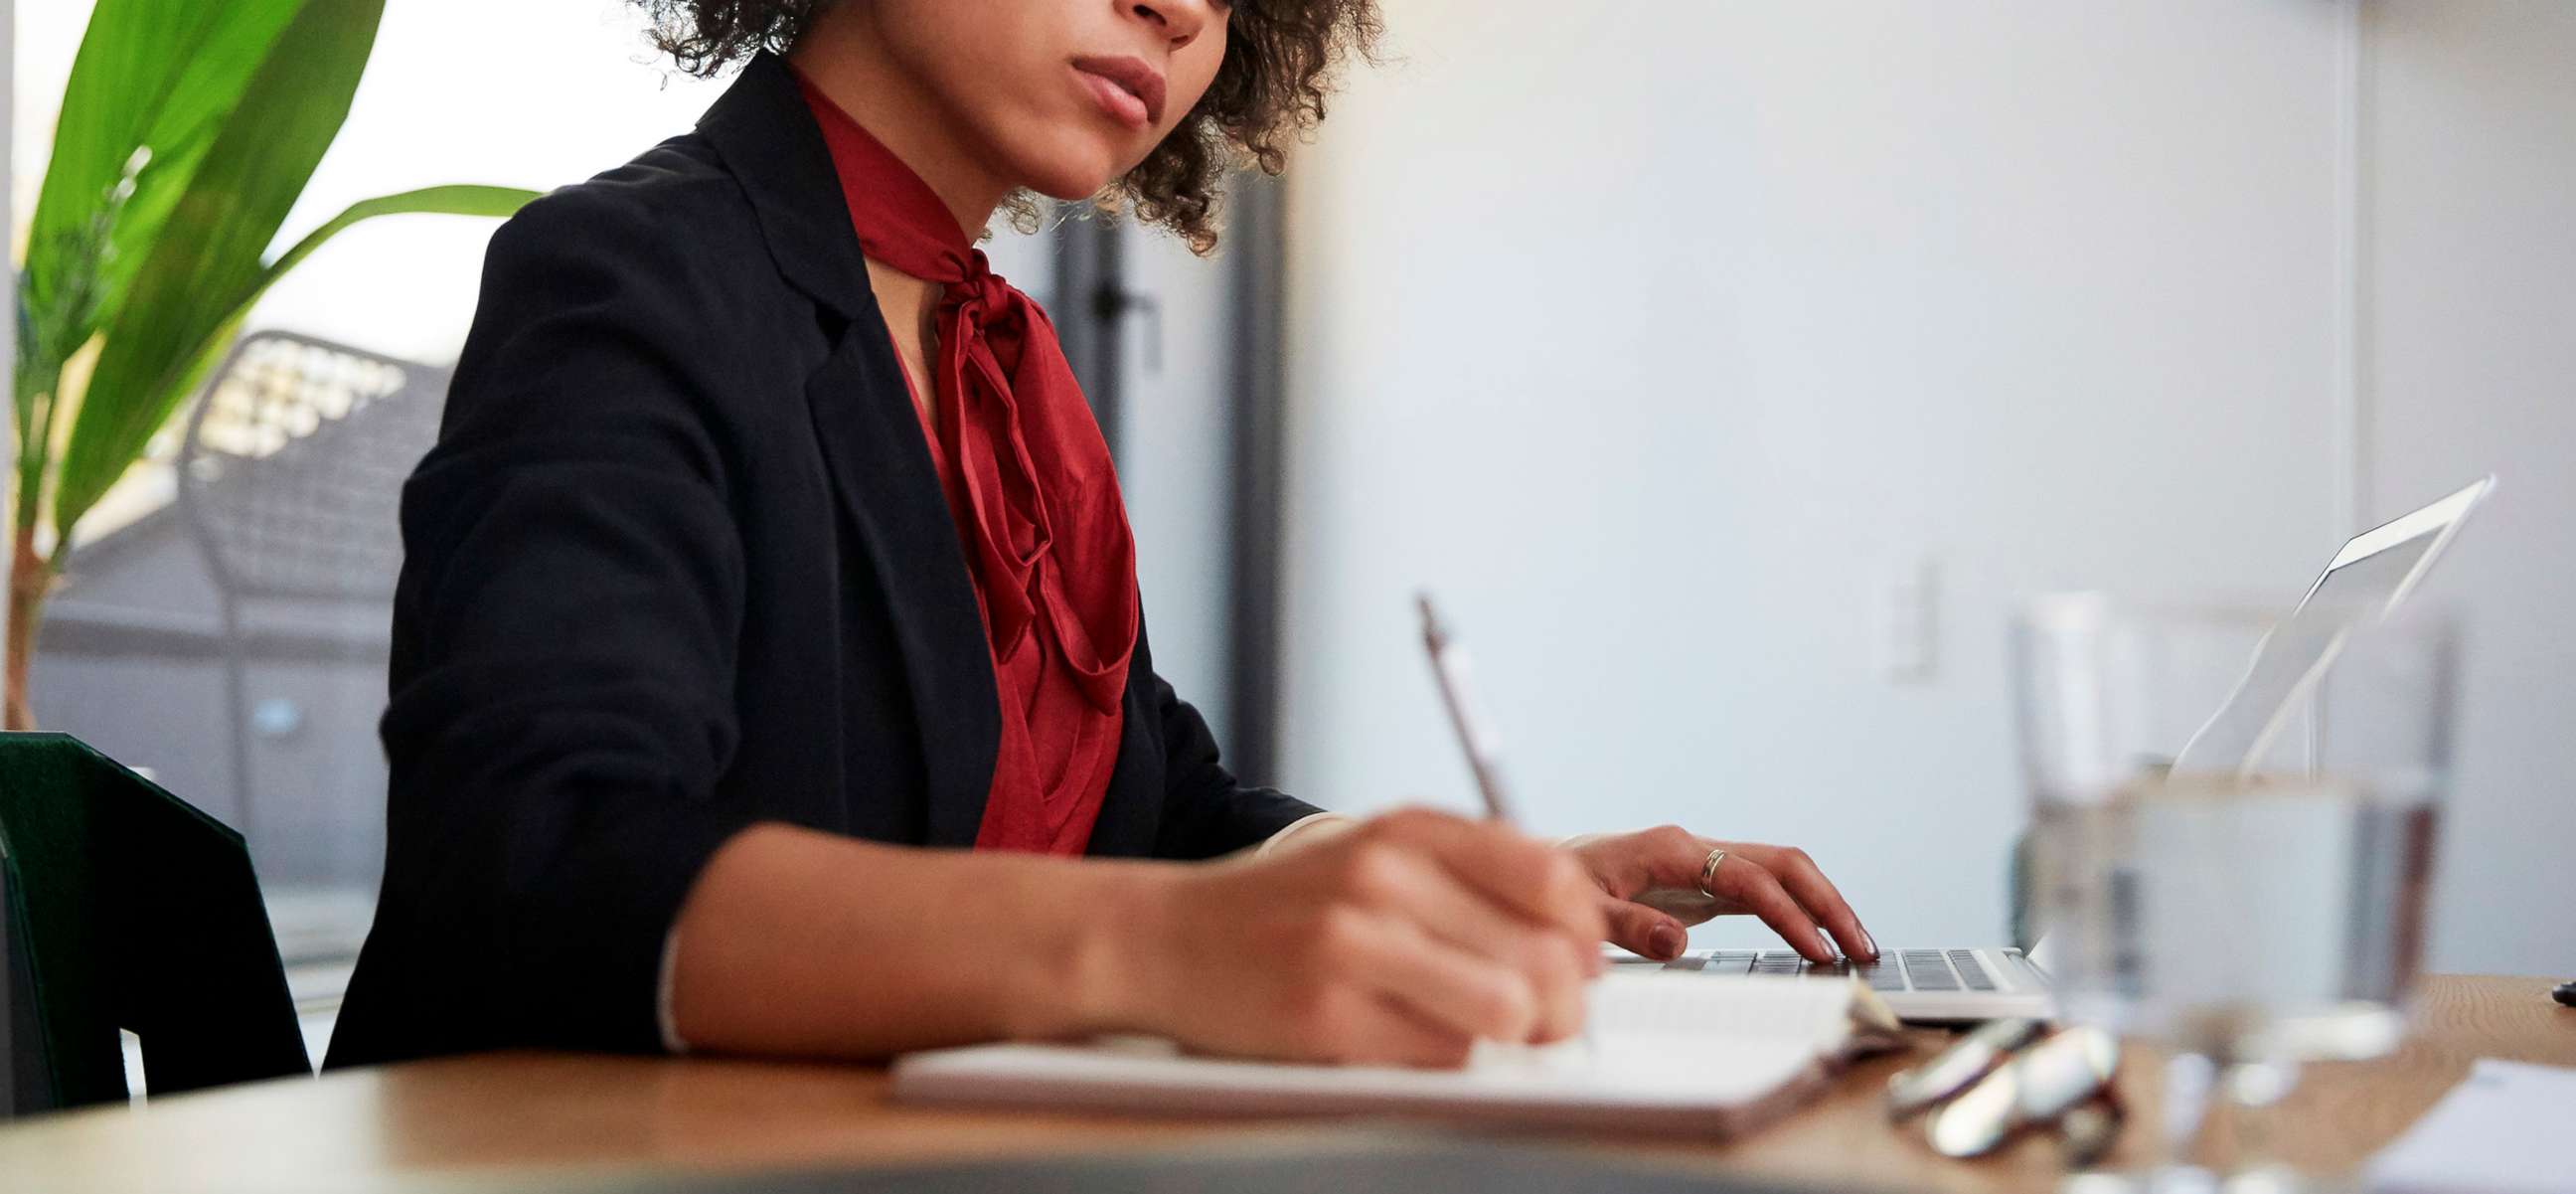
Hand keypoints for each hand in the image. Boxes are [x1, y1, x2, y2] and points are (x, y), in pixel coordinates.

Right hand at [1132, 809, 1606, 1066]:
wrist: (1164, 938)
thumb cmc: (1286, 908)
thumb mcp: (1375, 854)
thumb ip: (1470, 877)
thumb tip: (1579, 945)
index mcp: (1407, 830)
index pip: (1551, 877)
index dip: (1585, 932)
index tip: (1578, 960)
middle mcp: (1383, 876)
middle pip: (1543, 953)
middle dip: (1563, 1002)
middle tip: (1544, 1019)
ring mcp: (1352, 945)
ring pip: (1506, 1010)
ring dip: (1512, 1037)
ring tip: (1485, 1033)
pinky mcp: (1326, 1017)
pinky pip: (1442, 1057)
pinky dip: (1446, 1060)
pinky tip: (1409, 1040)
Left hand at [1565, 827, 1874, 964]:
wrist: (1536, 871)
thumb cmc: (1555, 886)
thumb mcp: (1580, 910)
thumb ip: (1626, 925)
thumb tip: (1678, 941)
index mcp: (1671, 849)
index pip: (1748, 877)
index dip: (1788, 914)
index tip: (1817, 950)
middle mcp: (1695, 849)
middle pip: (1782, 863)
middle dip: (1827, 902)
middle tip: (1861, 948)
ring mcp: (1703, 863)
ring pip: (1780, 873)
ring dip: (1821, 905)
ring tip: (1856, 948)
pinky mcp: (1703, 882)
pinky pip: (1763, 890)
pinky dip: (1797, 912)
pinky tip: (1819, 940)